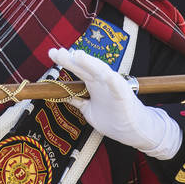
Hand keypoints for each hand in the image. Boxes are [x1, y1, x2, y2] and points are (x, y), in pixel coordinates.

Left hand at [48, 47, 180, 159]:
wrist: (132, 131)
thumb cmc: (112, 119)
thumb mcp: (88, 110)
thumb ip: (78, 101)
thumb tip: (63, 95)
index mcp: (93, 84)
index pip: (78, 69)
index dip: (66, 60)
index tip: (52, 53)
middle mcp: (102, 81)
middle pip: (84, 67)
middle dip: (70, 59)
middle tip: (55, 52)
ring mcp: (113, 87)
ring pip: (101, 72)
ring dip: (91, 64)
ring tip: (79, 55)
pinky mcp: (123, 97)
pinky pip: (118, 87)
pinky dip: (113, 81)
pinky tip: (107, 75)